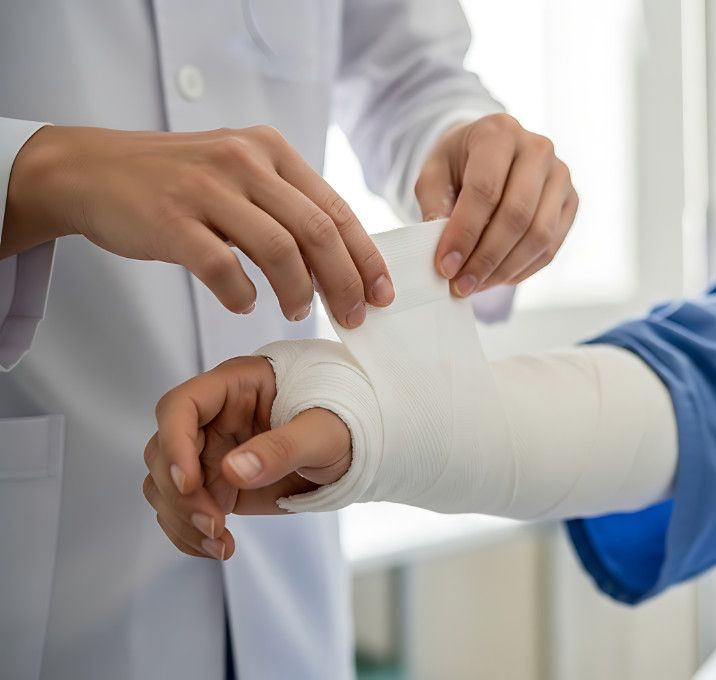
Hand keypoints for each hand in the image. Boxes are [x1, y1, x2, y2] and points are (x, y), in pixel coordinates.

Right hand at [2, 125, 393, 326]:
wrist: (89, 172)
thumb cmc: (176, 181)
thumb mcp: (239, 172)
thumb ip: (286, 203)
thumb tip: (341, 259)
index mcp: (270, 149)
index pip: (336, 209)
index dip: (366, 257)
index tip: (382, 293)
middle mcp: (244, 161)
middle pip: (317, 232)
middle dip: (345, 282)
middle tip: (353, 316)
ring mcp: (206, 189)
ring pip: (279, 250)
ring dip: (298, 292)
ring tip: (297, 312)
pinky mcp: (171, 221)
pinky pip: (224, 269)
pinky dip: (242, 295)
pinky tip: (244, 304)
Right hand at [142, 355, 351, 559]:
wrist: (360, 448)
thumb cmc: (347, 422)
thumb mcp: (325, 431)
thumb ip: (283, 447)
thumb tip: (235, 470)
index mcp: (237, 386)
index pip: (181, 406)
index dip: (174, 442)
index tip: (189, 481)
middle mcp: (214, 418)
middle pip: (163, 451)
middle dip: (180, 493)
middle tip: (213, 523)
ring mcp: (212, 452)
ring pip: (166, 485)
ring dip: (181, 519)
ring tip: (220, 543)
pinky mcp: (218, 484)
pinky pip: (184, 510)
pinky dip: (191, 534)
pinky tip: (220, 547)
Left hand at [415, 113, 578, 296]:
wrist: (491, 152)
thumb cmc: (459, 163)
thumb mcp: (433, 174)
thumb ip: (433, 206)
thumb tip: (447, 248)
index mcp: (499, 132)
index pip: (485, 190)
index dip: (465, 232)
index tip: (445, 266)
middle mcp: (538, 149)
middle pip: (517, 215)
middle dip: (486, 258)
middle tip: (461, 285)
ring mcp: (560, 175)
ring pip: (539, 235)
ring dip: (505, 269)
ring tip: (476, 285)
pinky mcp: (571, 201)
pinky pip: (551, 247)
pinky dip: (522, 270)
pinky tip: (496, 278)